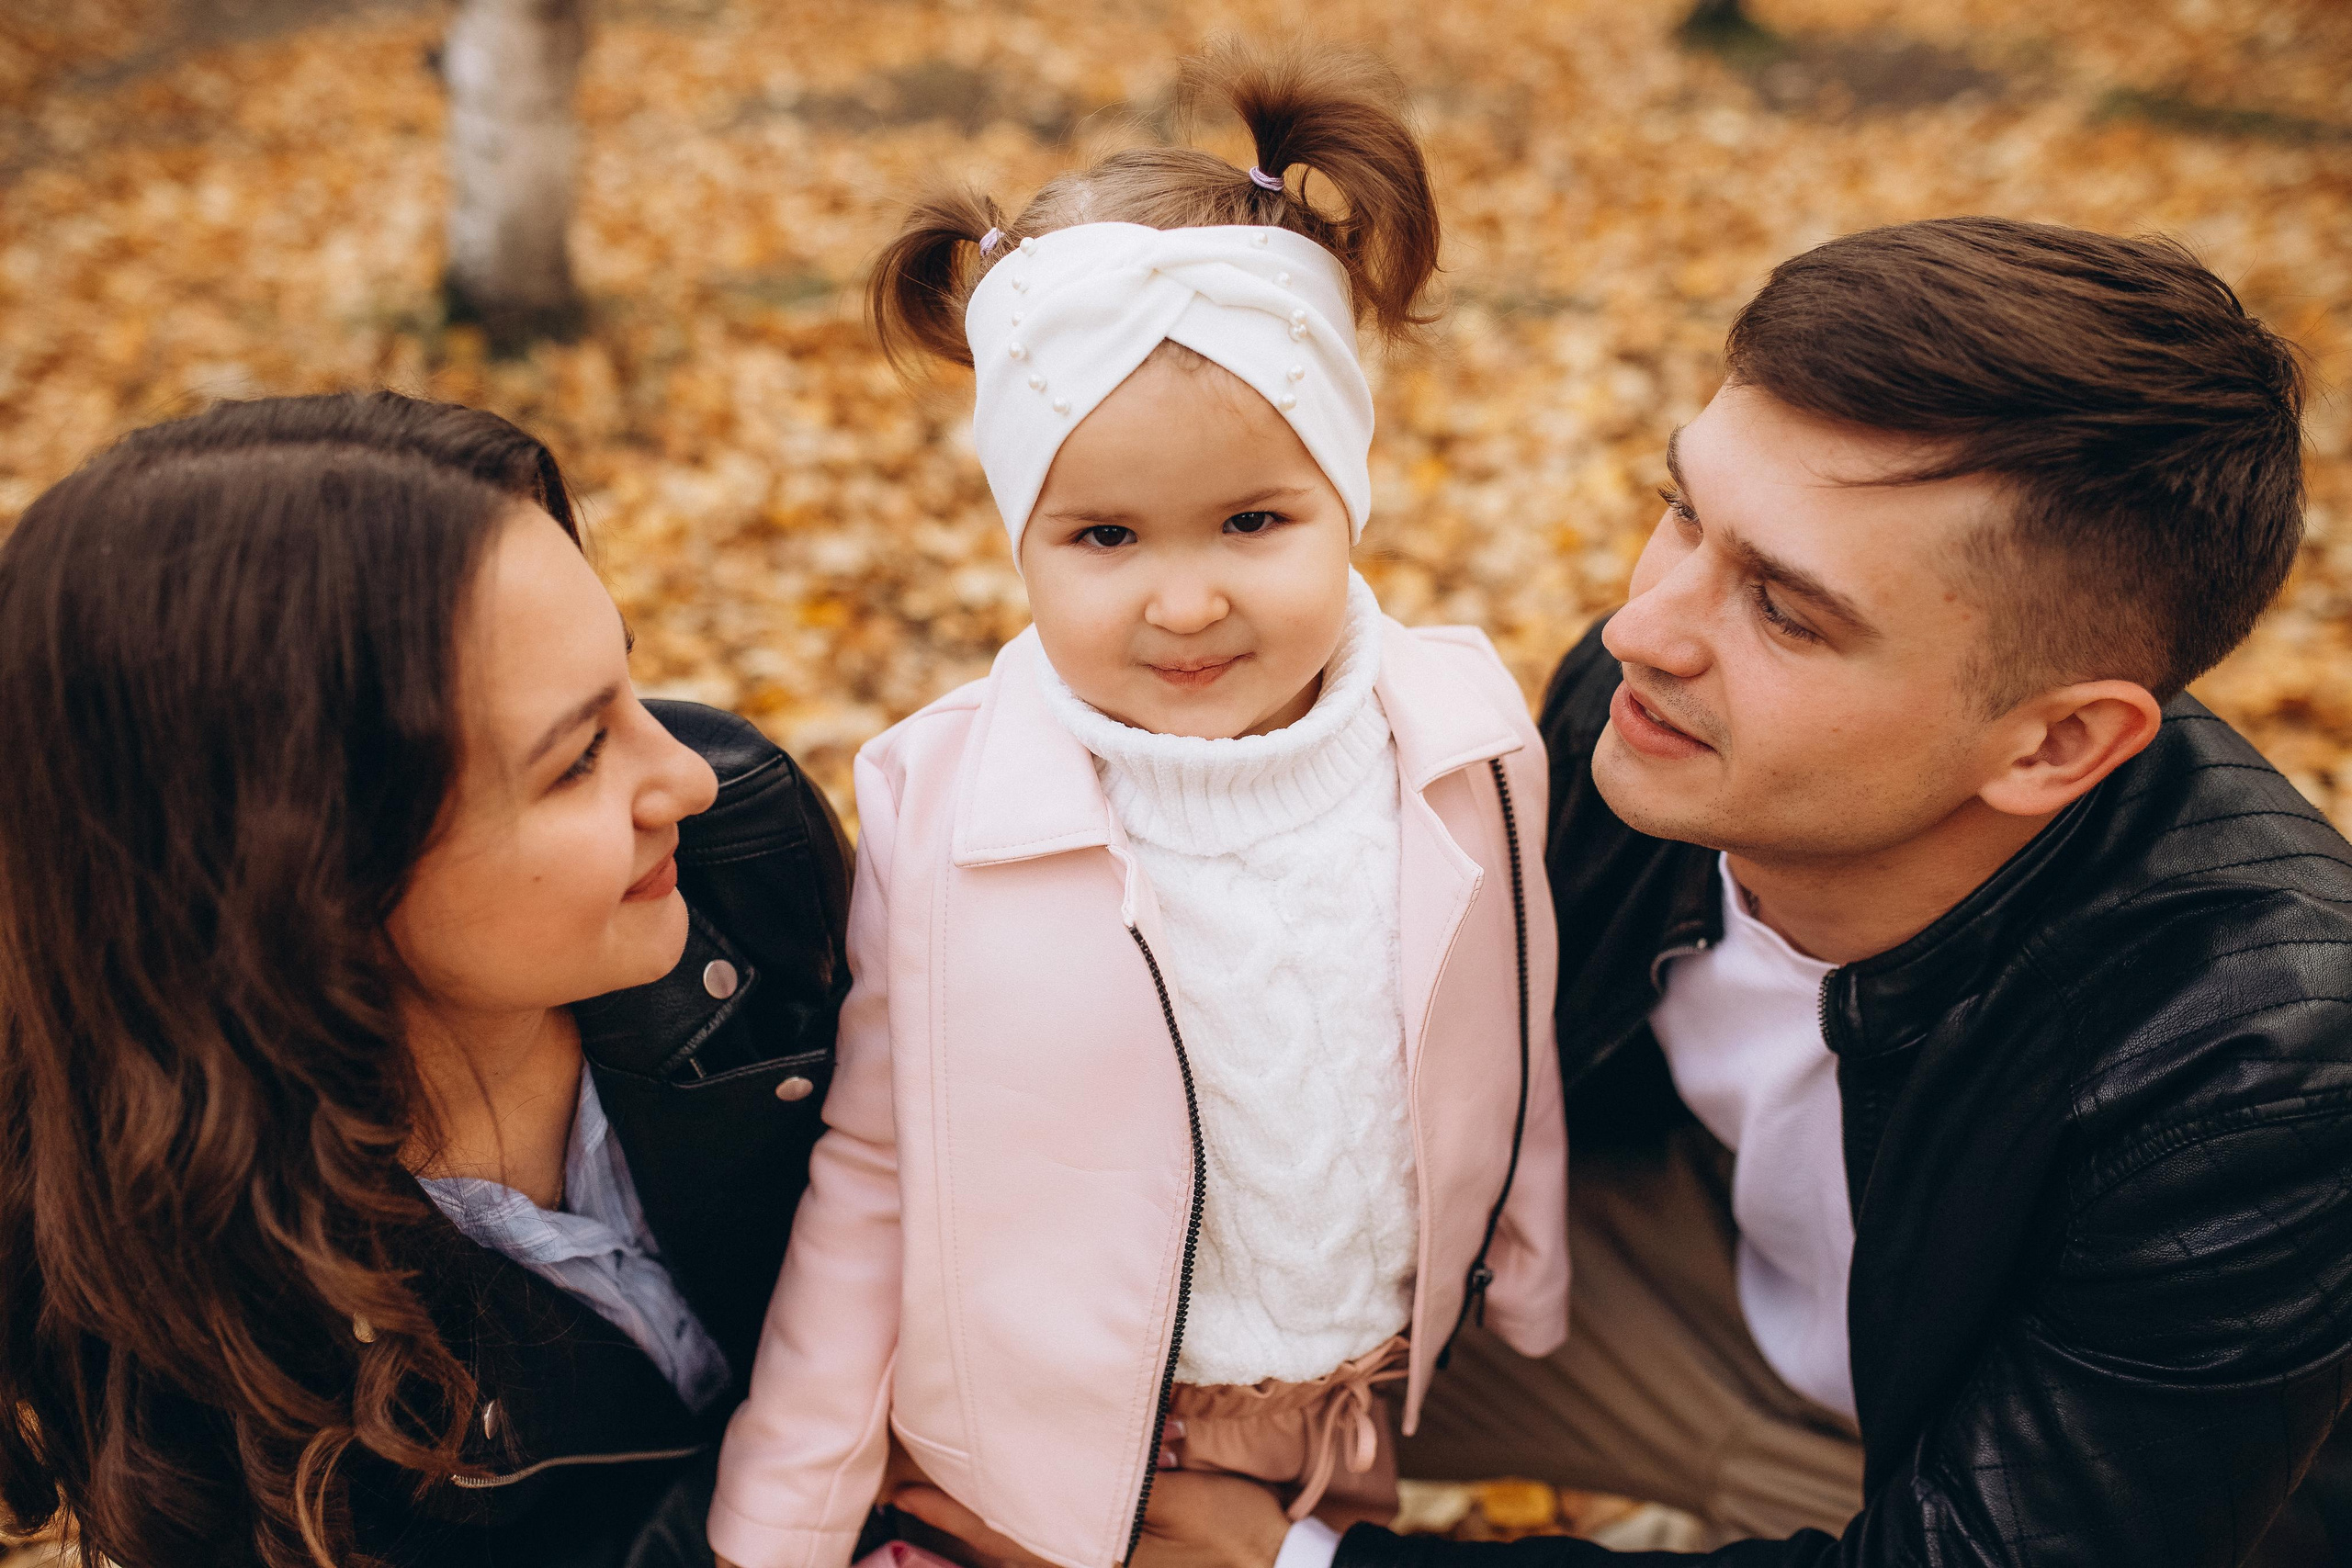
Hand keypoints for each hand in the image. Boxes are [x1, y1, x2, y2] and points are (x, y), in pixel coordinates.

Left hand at [891, 1472, 1290, 1567]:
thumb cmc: (1237, 1536)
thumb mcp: (1185, 1496)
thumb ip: (1124, 1482)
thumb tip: (1065, 1455)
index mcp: (1090, 1556)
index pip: (1001, 1528)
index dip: (947, 1506)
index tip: (901, 1485)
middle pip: (997, 1551)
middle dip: (948, 1521)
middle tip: (899, 1490)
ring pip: (1016, 1562)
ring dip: (971, 1540)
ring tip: (925, 1517)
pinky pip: (1045, 1564)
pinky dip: (1012, 1552)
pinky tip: (995, 1540)